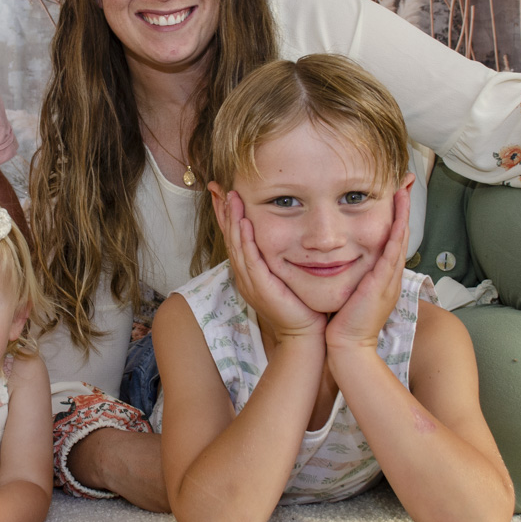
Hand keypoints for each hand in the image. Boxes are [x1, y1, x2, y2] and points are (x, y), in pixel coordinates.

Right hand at [215, 189, 323, 343]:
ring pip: (236, 245)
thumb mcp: (285, 276)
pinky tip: (243, 223)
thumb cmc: (300, 305)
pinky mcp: (260, 287)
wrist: (304, 334)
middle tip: (216, 187)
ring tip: (230, 197)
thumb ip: (281, 257)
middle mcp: (244, 275)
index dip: (226, 215)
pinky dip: (245, 239)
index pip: (233, 238)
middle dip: (223, 211)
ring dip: (232, 220)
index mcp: (248, 272)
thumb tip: (289, 235)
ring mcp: (249, 282)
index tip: (222, 192)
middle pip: (229, 238)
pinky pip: (249, 259)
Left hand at [325, 184, 410, 356]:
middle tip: (406, 183)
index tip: (393, 195)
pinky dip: (397, 234)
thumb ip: (349, 275)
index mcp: (382, 275)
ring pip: (400, 239)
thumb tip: (337, 260)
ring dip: (403, 214)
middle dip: (403, 208)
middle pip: (400, 234)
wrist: (348, 346)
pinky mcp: (382, 283)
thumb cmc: (345, 322)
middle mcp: (389, 274)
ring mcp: (389, 279)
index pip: (390, 239)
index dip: (394, 216)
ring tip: (404, 190)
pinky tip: (399, 217)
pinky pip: (393, 254)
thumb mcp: (350, 292)